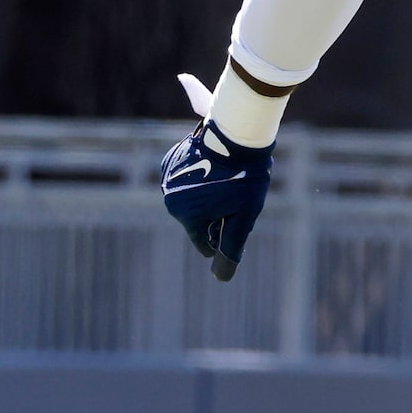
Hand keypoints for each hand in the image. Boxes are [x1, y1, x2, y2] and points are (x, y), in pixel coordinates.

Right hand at [162, 118, 272, 280]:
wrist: (236, 134)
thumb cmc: (245, 179)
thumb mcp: (244, 217)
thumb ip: (231, 247)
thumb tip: (221, 277)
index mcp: (188, 217)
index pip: (204, 243)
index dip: (223, 237)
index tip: (235, 220)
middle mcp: (170, 200)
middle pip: (196, 221)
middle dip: (215, 216)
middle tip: (234, 195)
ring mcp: (167, 179)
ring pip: (189, 201)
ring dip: (205, 198)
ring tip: (224, 180)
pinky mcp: (168, 162)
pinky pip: (183, 180)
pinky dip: (196, 180)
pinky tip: (212, 168)